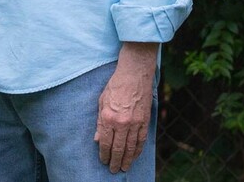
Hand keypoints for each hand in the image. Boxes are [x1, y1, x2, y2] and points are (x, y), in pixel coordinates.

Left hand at [95, 42, 157, 172]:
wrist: (135, 73)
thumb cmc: (115, 85)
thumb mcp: (101, 102)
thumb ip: (100, 123)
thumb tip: (98, 140)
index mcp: (108, 118)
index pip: (105, 143)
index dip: (104, 154)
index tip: (104, 161)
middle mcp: (122, 122)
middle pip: (118, 148)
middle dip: (115, 161)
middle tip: (114, 170)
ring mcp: (135, 122)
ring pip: (131, 147)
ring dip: (127, 159)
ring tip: (124, 167)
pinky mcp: (145, 120)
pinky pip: (141, 140)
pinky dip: (138, 150)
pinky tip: (134, 156)